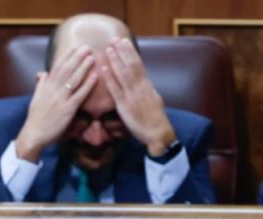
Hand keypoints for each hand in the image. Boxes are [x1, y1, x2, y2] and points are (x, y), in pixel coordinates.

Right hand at [15, 45, 97, 161]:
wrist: (34, 134)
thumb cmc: (36, 118)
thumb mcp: (36, 98)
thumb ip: (41, 85)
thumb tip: (42, 73)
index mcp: (46, 86)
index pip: (57, 67)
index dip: (66, 56)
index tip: (74, 46)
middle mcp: (52, 89)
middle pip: (66, 69)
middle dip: (77, 57)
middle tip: (87, 47)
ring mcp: (60, 98)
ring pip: (73, 79)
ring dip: (83, 67)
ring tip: (92, 57)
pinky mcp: (67, 109)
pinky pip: (79, 94)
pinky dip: (87, 84)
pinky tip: (95, 77)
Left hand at [101, 37, 176, 156]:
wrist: (158, 134)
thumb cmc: (155, 119)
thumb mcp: (154, 100)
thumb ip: (146, 89)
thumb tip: (141, 80)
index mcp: (147, 86)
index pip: (139, 65)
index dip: (131, 52)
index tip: (124, 42)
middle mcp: (140, 88)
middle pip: (131, 66)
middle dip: (123, 52)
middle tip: (114, 39)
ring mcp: (132, 96)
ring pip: (123, 75)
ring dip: (115, 61)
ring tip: (108, 49)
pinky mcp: (125, 106)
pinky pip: (116, 90)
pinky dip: (110, 78)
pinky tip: (104, 69)